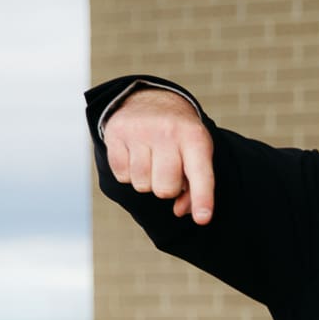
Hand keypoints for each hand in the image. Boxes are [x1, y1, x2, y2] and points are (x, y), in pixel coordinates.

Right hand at [102, 88, 216, 223]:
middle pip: (165, 189)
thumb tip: (180, 211)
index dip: (202, 198)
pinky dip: (129, 173)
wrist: (149, 100)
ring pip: (142, 185)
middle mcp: (168, 132)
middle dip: (167, 188)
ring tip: (152, 160)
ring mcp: (140, 131)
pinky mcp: (116, 133)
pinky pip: (122, 176)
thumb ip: (196, 188)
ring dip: (147, 180)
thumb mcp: (197, 154)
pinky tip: (135, 155)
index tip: (203, 219)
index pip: (200, 174)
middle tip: (168, 170)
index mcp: (195, 137)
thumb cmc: (179, 137)